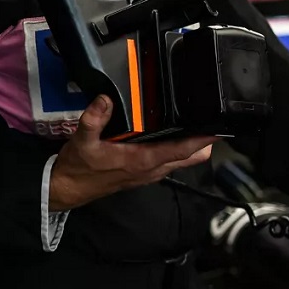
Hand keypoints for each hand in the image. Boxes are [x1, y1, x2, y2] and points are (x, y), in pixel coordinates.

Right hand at [48, 96, 216, 211]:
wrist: (68, 189)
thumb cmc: (78, 167)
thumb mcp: (82, 141)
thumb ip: (93, 120)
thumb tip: (105, 99)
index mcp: (144, 160)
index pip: (183, 150)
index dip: (204, 139)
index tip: (220, 127)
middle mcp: (154, 169)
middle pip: (193, 157)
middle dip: (205, 141)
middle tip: (209, 118)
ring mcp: (152, 173)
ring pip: (184, 159)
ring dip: (192, 145)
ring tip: (194, 121)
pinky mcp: (146, 173)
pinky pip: (171, 160)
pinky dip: (178, 149)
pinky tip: (172, 132)